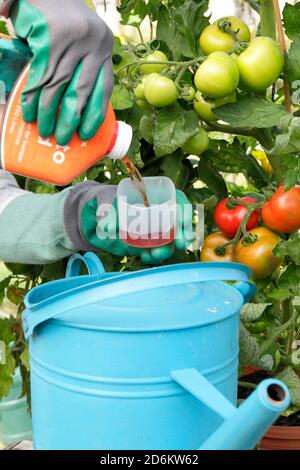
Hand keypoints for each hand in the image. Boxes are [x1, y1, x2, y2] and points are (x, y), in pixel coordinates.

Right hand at [10, 0, 113, 144]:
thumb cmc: (59, 21)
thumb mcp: (77, 44)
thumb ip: (79, 69)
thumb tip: (75, 108)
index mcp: (103, 47)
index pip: (104, 87)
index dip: (95, 113)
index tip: (87, 133)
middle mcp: (92, 44)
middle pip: (81, 92)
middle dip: (70, 120)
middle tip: (62, 139)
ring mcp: (72, 41)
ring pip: (58, 87)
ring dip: (49, 113)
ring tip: (44, 131)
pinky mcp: (50, 39)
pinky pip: (40, 76)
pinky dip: (33, 97)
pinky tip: (29, 112)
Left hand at [81, 189, 193, 264]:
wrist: (99, 218)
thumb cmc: (107, 202)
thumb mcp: (107, 203)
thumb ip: (109, 213)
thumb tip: (107, 227)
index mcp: (156, 195)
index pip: (178, 200)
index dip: (185, 211)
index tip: (183, 223)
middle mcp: (161, 212)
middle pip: (181, 223)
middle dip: (184, 235)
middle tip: (179, 244)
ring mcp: (157, 228)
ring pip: (172, 240)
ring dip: (168, 249)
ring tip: (153, 254)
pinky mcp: (150, 242)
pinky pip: (159, 250)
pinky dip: (156, 256)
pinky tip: (146, 257)